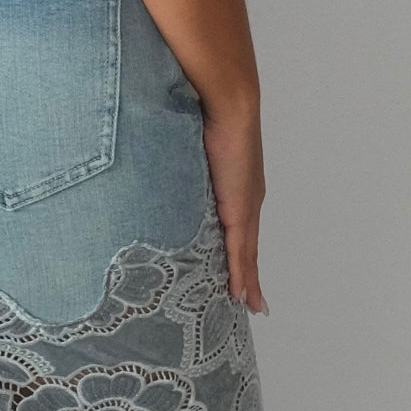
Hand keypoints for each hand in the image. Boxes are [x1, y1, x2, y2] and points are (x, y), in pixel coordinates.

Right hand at [202, 94, 266, 311]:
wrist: (227, 104)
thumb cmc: (206, 116)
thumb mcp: (191, 149)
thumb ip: (183, 166)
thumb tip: (160, 162)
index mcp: (237, 187)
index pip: (238, 227)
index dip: (239, 252)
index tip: (239, 274)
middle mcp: (247, 200)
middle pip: (247, 248)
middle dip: (248, 275)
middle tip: (250, 302)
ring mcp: (246, 207)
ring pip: (247, 255)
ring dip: (247, 281)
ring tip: (249, 306)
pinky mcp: (240, 211)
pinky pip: (240, 251)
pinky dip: (242, 275)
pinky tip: (241, 295)